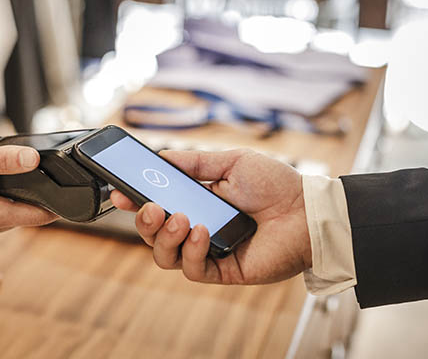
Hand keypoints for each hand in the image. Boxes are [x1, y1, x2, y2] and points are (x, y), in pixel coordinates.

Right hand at [0, 141, 56, 243]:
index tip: (69, 192)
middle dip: (31, 194)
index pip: (39, 217)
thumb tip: (34, 159)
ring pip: (6, 214)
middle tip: (33, 169)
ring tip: (5, 173)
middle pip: (24, 214)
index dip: (56, 204)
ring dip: (10, 196)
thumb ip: (3, 161)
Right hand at [111, 149, 310, 284]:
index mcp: (197, 201)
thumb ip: (194, 163)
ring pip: (165, 256)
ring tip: (180, 218)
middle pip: (153, 234)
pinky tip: (201, 231)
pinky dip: (190, 250)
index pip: (156, 204)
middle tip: (150, 207)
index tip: (118, 191)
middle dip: (144, 221)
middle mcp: (197, 228)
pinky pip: (192, 269)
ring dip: (164, 237)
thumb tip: (161, 157)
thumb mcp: (231, 162)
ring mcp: (208, 251)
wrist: (308, 210)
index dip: (134, 200)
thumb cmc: (276, 185)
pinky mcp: (223, 271)